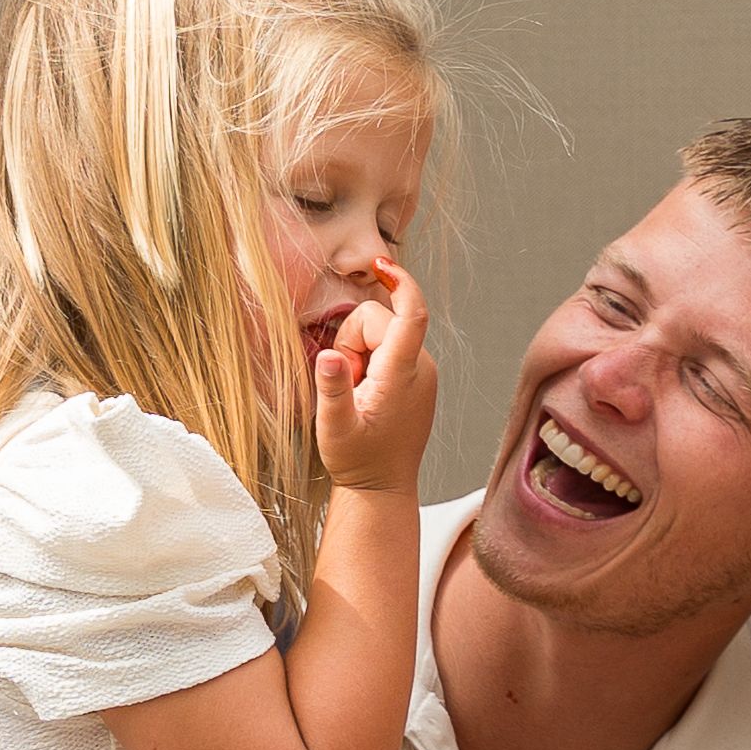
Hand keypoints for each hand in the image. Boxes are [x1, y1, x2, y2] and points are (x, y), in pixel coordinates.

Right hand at [310, 256, 440, 494]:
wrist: (382, 487)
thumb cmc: (359, 461)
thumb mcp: (334, 429)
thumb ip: (332, 389)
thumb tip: (329, 356)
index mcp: (402, 374)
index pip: (412, 315)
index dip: (400, 282)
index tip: (381, 262)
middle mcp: (419, 367)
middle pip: (378, 320)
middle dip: (351, 342)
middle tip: (347, 384)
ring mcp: (421, 371)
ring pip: (380, 332)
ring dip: (358, 354)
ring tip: (357, 393)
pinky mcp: (416, 376)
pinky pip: (387, 347)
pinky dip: (369, 360)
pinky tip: (365, 391)